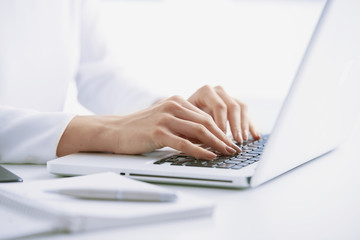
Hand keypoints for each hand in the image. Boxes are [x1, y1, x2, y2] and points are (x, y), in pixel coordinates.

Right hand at [57, 95, 240, 159]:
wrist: (114, 130)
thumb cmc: (140, 128)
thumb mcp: (164, 121)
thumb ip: (183, 125)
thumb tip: (206, 138)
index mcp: (177, 101)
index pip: (205, 116)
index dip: (220, 130)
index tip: (230, 141)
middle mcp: (173, 106)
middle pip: (205, 122)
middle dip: (223, 137)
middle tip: (234, 148)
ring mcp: (165, 118)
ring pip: (198, 131)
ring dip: (216, 143)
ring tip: (227, 153)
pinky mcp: (158, 132)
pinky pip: (184, 143)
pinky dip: (199, 150)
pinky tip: (209, 156)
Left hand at [188, 85, 260, 142]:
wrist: (182, 111)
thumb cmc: (182, 117)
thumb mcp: (186, 120)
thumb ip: (196, 127)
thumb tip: (207, 142)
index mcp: (205, 91)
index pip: (219, 106)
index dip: (222, 122)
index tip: (222, 136)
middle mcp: (218, 91)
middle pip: (232, 106)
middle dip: (236, 125)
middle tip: (236, 140)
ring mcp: (228, 96)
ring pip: (242, 108)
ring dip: (244, 125)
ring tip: (242, 140)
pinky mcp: (235, 105)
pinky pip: (246, 114)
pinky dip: (251, 126)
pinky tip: (255, 137)